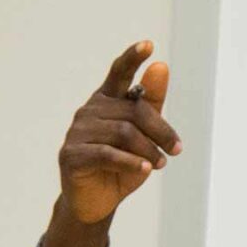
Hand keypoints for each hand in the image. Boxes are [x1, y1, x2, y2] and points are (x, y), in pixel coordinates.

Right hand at [42, 41, 184, 246]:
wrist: (96, 202)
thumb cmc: (122, 165)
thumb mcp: (144, 135)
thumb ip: (152, 103)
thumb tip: (161, 66)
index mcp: (106, 100)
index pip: (119, 72)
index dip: (132, 58)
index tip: (148, 45)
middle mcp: (89, 110)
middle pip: (133, 111)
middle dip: (160, 130)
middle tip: (176, 150)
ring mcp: (77, 132)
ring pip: (123, 132)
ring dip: (148, 149)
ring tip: (160, 164)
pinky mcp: (71, 155)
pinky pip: (107, 154)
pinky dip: (131, 162)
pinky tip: (146, 169)